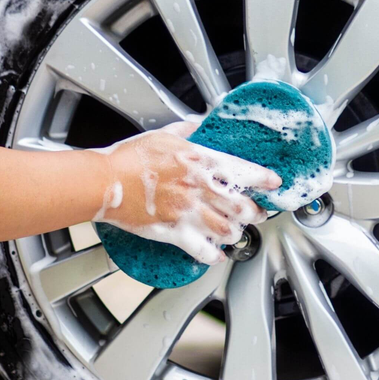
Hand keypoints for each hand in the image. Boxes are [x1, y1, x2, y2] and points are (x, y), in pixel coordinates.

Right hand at [92, 122, 280, 264]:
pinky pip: (202, 250)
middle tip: (257, 214)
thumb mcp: (164, 135)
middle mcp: (199, 188)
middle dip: (256, 213)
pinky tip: (216, 255)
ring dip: (236, 233)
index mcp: (200, 162)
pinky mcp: (173, 232)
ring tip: (236, 232)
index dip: (265, 180)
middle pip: (243, 207)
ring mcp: (188, 212)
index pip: (244, 172)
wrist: (104, 181)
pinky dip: (213, 255)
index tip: (274, 184)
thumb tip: (200, 124)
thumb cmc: (130, 158)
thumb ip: (187, 131)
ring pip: (228, 231)